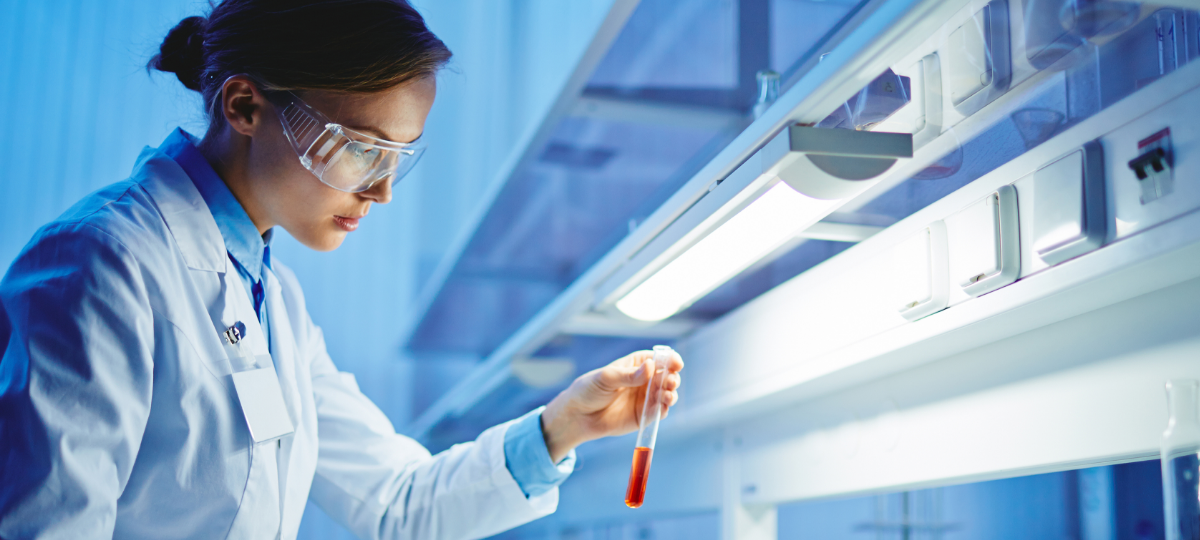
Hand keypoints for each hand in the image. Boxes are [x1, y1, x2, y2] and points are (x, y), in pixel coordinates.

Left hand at [540, 349, 683, 462]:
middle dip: (672, 378)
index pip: (659, 359)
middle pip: (667, 376)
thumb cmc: (588, 390)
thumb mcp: (606, 378)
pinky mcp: (644, 415)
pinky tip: (664, 407)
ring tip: (668, 395)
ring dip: (671, 394)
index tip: (676, 363)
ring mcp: (645, 398)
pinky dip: (665, 409)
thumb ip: (628, 375)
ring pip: (667, 394)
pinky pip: (659, 412)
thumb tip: (651, 367)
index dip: (670, 359)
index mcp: (636, 364)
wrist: (578, 416)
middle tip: (670, 382)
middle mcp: (645, 380)